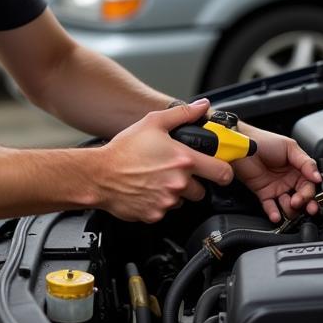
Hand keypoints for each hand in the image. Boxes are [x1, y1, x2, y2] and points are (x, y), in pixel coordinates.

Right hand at [97, 99, 233, 221]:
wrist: (99, 175)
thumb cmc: (124, 150)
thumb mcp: (153, 123)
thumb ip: (182, 114)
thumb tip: (202, 106)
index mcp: (184, 160)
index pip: (223, 173)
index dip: (224, 171)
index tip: (218, 169)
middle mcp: (179, 183)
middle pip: (203, 190)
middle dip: (194, 183)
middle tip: (177, 172)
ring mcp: (168, 201)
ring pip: (183, 201)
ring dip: (176, 192)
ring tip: (158, 179)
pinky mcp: (156, 215)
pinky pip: (166, 210)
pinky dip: (160, 203)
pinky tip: (147, 190)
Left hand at [234, 124, 321, 222]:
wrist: (243, 145)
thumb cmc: (265, 141)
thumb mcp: (290, 147)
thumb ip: (306, 163)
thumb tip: (318, 177)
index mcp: (298, 169)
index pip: (309, 185)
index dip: (309, 193)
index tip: (308, 197)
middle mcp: (289, 180)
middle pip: (302, 198)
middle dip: (303, 204)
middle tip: (300, 204)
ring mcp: (277, 188)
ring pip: (289, 206)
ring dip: (290, 210)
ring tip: (287, 205)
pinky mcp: (264, 193)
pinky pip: (271, 207)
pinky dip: (275, 214)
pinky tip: (276, 216)